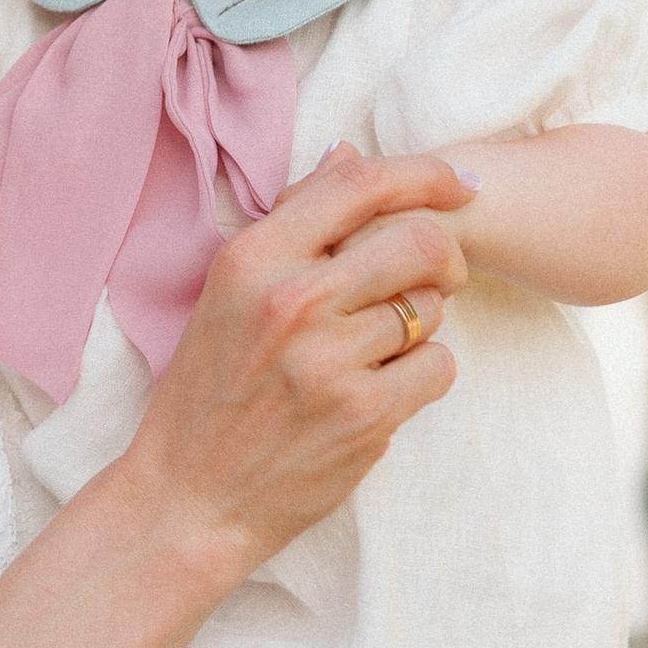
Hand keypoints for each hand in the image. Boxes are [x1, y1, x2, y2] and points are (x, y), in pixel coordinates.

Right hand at [125, 145, 470, 580]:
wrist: (191, 494)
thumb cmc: (209, 389)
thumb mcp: (229, 292)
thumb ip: (294, 221)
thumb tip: (350, 153)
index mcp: (253, 259)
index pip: (361, 186)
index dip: (425, 174)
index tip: (456, 185)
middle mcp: (292, 301)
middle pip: (421, 242)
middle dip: (444, 257)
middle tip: (435, 279)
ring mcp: (329, 361)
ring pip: (432, 308)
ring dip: (420, 325)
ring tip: (376, 349)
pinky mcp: (364, 416)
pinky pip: (438, 367)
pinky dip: (423, 376)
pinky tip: (382, 389)